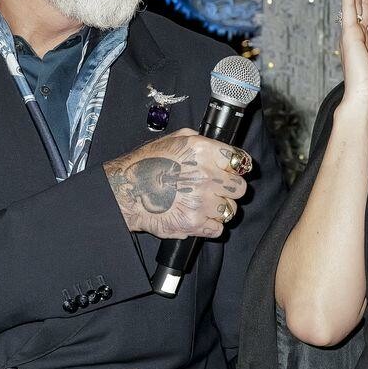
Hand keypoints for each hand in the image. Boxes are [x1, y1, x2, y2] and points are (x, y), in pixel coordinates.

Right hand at [104, 133, 250, 237]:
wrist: (126, 191)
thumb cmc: (146, 164)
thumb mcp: (175, 139)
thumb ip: (202, 142)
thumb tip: (220, 149)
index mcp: (204, 151)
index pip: (240, 160)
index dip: (238, 167)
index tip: (235, 171)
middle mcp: (206, 176)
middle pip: (240, 187)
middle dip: (230, 189)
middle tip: (218, 189)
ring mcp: (202, 202)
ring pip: (231, 210)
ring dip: (220, 209)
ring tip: (203, 204)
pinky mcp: (195, 223)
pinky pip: (218, 229)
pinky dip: (210, 226)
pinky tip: (198, 217)